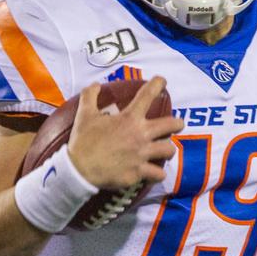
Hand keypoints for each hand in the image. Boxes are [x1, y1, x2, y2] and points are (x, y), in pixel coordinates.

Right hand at [68, 77, 184, 189]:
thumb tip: (95, 84)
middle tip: (176, 124)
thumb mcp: (84, 115)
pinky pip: (158, 174)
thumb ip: (90, 96)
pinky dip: (158, 174)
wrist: (78, 170)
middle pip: (171, 125)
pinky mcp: (138, 173)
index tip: (162, 81)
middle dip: (177, 123)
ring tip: (165, 150)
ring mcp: (141, 155)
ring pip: (169, 150)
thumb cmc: (83, 141)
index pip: (147, 95)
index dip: (158, 84)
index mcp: (129, 119)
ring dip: (168, 149)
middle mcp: (140, 135)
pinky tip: (155, 172)